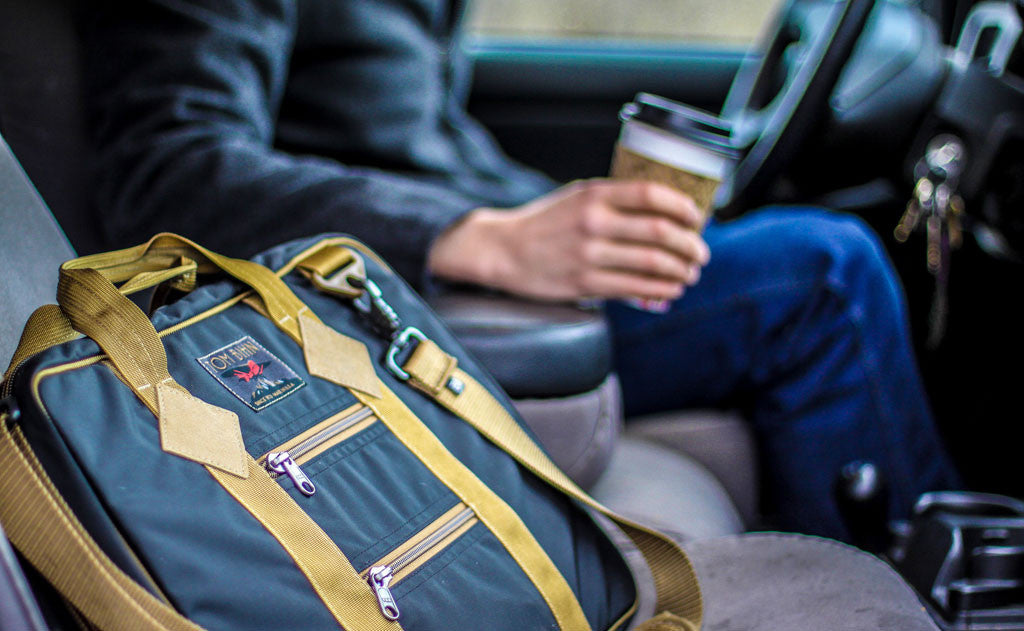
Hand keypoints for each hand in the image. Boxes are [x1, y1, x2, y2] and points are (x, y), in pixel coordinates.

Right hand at [427, 178, 709, 301]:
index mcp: (594, 194)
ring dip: (680, 270)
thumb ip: (615, 199)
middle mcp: (593, 222)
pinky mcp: (585, 283)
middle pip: (659, 232)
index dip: (683, 207)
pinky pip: (634, 287)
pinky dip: (661, 289)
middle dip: (690, 245)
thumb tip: (665, 210)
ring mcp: (589, 255)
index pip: (651, 194)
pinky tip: (671, 289)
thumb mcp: (577, 196)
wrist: (503, 249)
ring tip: (690, 273)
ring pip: (652, 263)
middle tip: (700, 253)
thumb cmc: (545, 222)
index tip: (697, 218)